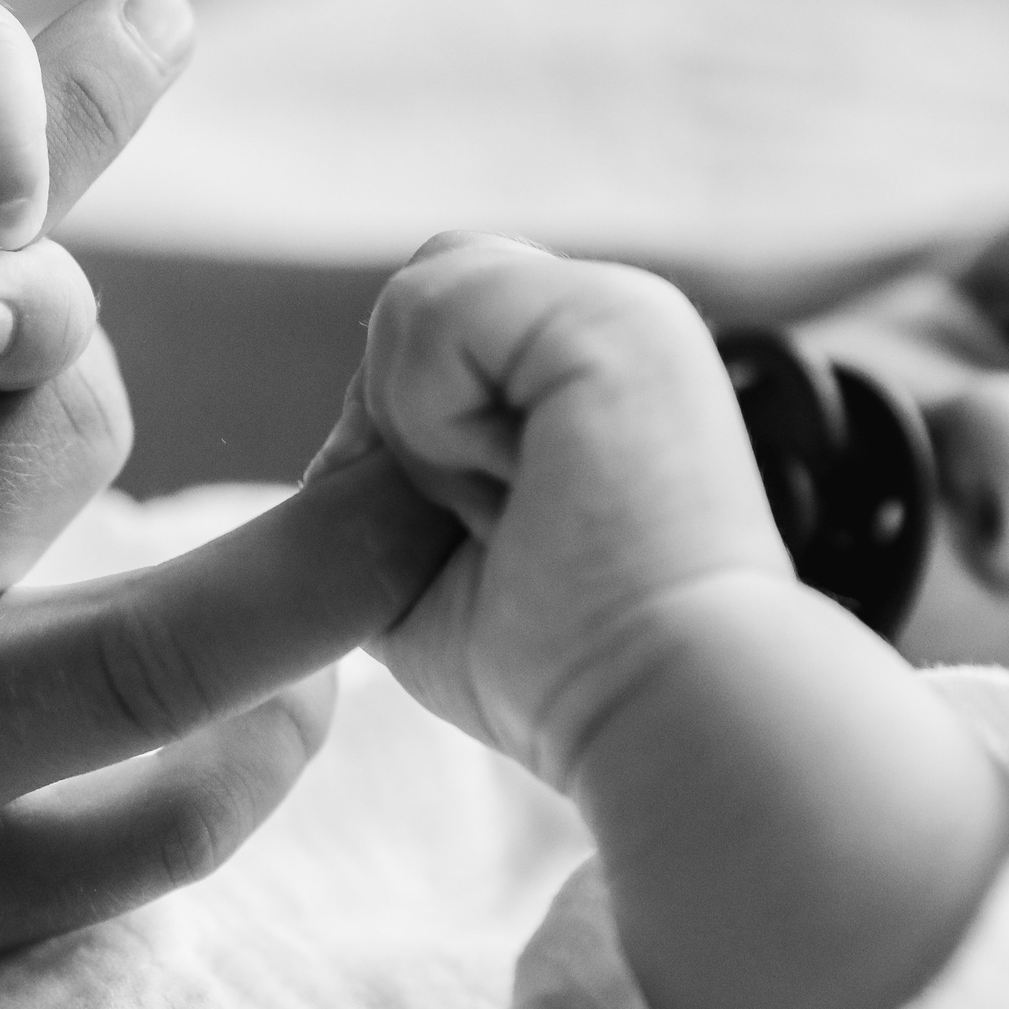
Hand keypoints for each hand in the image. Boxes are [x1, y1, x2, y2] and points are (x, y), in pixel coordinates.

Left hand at [309, 232, 796, 785]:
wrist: (661, 710)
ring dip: (418, 428)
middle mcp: (612, 319)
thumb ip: (382, 475)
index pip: (430, 330)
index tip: (485, 535)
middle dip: (401, 422)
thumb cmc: (555, 671)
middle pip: (419, 298)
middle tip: (493, 523)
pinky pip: (430, 311)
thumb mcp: (429, 558)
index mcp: (589, 369)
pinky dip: (431, 416)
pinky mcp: (608, 314)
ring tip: (513, 508)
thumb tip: (346, 436)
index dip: (402, 431)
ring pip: (415, 298)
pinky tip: (517, 486)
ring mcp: (617, 307)